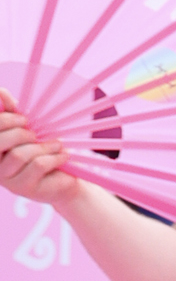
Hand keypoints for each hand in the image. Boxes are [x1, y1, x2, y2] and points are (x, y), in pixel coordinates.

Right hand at [0, 86, 84, 210]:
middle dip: (20, 133)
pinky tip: (63, 155)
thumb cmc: (44, 151)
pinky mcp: (24, 189)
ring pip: (18, 155)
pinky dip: (53, 157)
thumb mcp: (30, 129)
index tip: (24, 118)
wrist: (64, 179)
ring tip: (57, 144)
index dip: (5, 120)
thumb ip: (15, 112)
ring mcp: (8, 179)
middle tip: (37, 132)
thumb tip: (1, 92)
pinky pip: (37, 165)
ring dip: (42, 145)